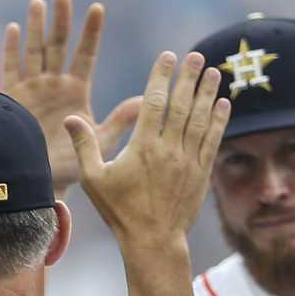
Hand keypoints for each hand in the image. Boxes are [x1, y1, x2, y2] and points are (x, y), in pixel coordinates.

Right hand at [3, 0, 142, 193]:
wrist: (41, 181)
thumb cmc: (72, 164)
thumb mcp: (101, 140)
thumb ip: (121, 120)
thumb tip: (147, 100)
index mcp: (76, 90)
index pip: (86, 54)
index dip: (91, 32)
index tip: (98, 8)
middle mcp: (54, 84)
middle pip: (58, 45)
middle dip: (61, 21)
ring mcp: (32, 88)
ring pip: (34, 51)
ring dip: (36, 27)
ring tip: (39, 3)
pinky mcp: (13, 98)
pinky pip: (11, 69)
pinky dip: (12, 49)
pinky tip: (15, 28)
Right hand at [67, 51, 228, 252]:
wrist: (153, 240)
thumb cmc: (120, 210)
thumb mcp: (94, 179)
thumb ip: (85, 145)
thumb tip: (70, 117)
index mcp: (143, 147)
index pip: (154, 102)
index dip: (161, 76)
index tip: (168, 56)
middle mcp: (168, 149)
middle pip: (181, 105)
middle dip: (189, 77)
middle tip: (196, 55)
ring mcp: (188, 161)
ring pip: (200, 119)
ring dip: (207, 93)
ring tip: (213, 71)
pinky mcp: (201, 173)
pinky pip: (212, 140)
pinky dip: (219, 120)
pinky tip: (224, 103)